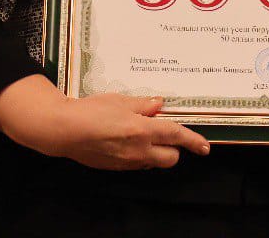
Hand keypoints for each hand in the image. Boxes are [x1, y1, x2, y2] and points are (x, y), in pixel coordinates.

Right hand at [0, 75, 210, 170]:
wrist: (63, 131)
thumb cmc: (91, 110)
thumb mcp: (121, 100)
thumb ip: (144, 105)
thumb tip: (160, 104)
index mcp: (143, 130)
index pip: (177, 137)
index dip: (194, 142)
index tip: (205, 147)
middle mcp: (139, 150)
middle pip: (171, 158)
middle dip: (174, 147)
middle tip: (164, 132)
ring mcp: (127, 162)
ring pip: (155, 163)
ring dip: (157, 152)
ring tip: (143, 134)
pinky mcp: (116, 168)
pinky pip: (138, 165)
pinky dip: (141, 156)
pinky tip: (128, 142)